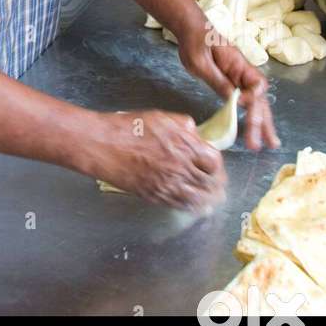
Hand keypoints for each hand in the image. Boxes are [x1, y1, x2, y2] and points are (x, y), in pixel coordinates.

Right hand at [90, 110, 226, 210]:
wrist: (105, 145)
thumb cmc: (131, 127)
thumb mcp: (162, 117)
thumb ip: (185, 126)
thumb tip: (198, 136)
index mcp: (184, 145)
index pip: (214, 162)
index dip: (218, 166)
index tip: (216, 166)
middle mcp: (180, 167)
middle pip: (210, 183)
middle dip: (217, 185)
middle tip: (220, 187)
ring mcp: (168, 184)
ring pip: (198, 198)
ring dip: (208, 200)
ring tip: (213, 200)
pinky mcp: (155, 196)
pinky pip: (180, 205)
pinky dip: (191, 207)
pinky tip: (195, 206)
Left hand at [178, 33, 279, 150]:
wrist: (190, 28)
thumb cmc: (195, 41)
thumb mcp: (201, 62)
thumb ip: (217, 80)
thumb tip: (234, 99)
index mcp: (238, 63)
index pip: (256, 84)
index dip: (253, 97)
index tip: (241, 104)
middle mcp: (243, 71)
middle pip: (259, 97)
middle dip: (264, 120)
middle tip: (270, 143)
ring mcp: (239, 77)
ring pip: (254, 101)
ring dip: (262, 122)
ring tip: (268, 142)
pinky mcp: (232, 81)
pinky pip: (244, 100)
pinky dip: (250, 115)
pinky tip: (252, 128)